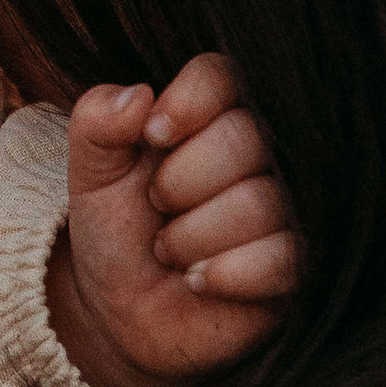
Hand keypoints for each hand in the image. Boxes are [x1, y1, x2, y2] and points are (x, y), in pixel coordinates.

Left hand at [50, 52, 296, 386]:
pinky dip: (223, 274)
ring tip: (170, 250)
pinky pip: (281, 259)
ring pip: (259, 203)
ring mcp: (284, 210)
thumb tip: (137, 95)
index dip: (186, 103)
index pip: (221, 75)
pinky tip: (197, 281)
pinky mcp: (294, 267)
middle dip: (178, 183)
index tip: (152, 137)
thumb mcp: (91, 171)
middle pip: (243, 139)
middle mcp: (259, 155)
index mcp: (210, 116)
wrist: (121, 311)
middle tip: (157, 207)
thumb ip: (97, 122)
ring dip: (191, 237)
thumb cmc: (117, 229)